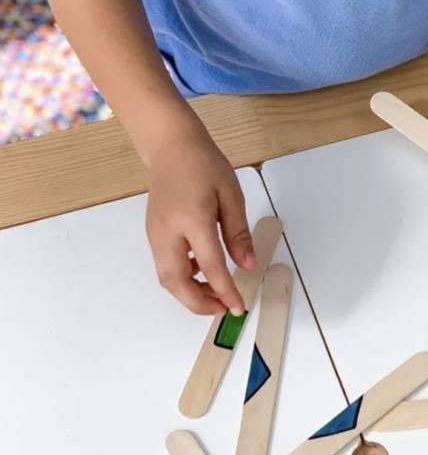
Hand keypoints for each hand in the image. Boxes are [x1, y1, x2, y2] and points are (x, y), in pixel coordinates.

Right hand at [145, 125, 254, 314]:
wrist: (171, 146)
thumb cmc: (203, 165)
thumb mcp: (231, 196)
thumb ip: (238, 234)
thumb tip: (248, 265)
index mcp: (191, 219)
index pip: (210, 267)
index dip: (225, 292)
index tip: (239, 307)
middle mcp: (167, 232)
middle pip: (175, 282)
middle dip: (199, 303)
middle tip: (224, 308)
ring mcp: (155, 235)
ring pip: (167, 278)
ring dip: (190, 293)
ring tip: (217, 294)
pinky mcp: (153, 235)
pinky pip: (166, 266)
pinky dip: (183, 279)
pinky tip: (204, 272)